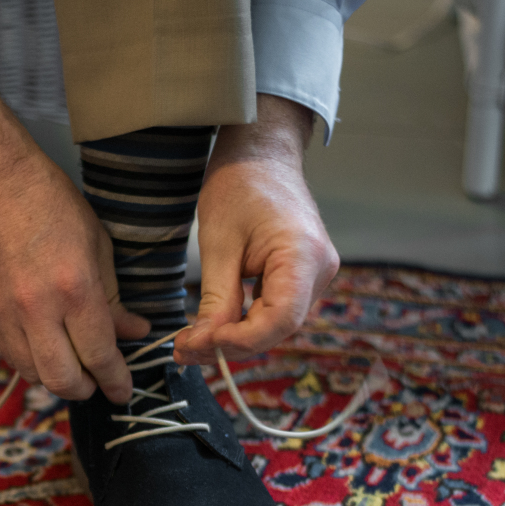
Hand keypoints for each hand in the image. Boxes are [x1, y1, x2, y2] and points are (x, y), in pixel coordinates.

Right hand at [0, 84, 147, 402]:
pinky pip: (12, 356)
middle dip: (87, 389)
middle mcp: (37, 309)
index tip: (124, 391)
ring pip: (34, 375)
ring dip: (58, 379)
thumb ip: (114, 298)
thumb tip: (134, 332)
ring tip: (75, 366)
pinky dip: (34, 363)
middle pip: (63, 380)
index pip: (99, 355)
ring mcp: (6, 314)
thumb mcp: (97, 246)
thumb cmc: (51, 204)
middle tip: (100, 382)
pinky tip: (48, 350)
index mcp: (74, 288)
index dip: (116, 380)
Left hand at [173, 94, 339, 366]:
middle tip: (184, 350)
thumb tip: (206, 344)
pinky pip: (275, 310)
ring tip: (191, 341)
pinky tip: (212, 326)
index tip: (202, 343)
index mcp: (304, 255)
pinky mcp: (303, 277)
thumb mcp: (218, 245)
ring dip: (235, 337)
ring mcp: (315, 275)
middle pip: (279, 328)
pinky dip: (243, 323)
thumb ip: (217, 298)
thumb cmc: (239, 186)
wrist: (260, 155)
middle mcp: (320, 270)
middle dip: (231, 344)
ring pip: (276, 325)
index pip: (281, 319)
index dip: (242, 340)